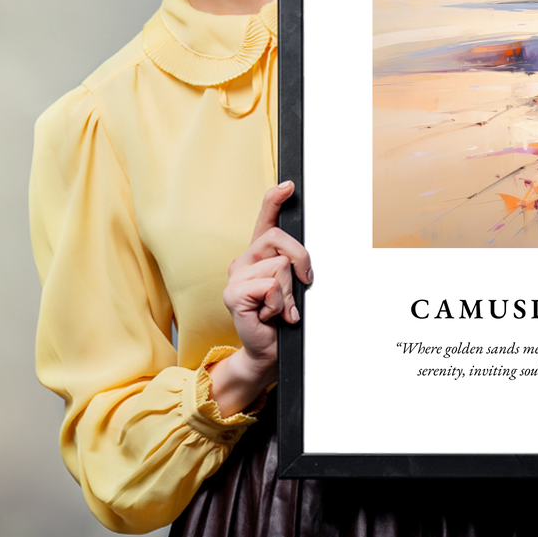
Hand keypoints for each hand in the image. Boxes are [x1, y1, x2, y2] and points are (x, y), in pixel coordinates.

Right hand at [208, 181, 312, 415]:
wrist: (268, 350)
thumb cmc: (282, 317)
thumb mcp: (293, 286)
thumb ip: (294, 266)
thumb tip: (304, 258)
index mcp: (259, 254)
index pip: (265, 219)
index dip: (275, 199)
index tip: (289, 185)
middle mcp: (244, 260)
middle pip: (280, 239)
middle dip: (301, 261)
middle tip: (302, 285)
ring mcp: (235, 277)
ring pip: (280, 266)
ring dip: (289, 292)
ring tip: (280, 308)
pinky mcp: (233, 294)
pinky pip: (270, 286)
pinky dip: (279, 304)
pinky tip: (270, 316)